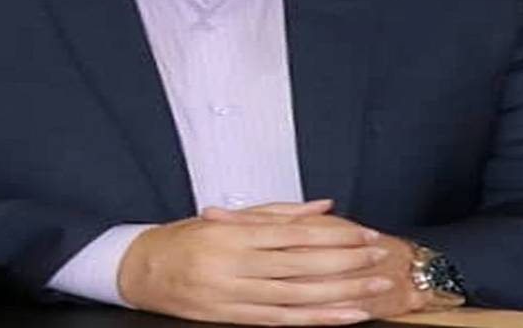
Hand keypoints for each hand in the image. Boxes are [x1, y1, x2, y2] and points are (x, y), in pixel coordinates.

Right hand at [117, 200, 392, 324]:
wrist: (141, 270)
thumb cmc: (184, 240)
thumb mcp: (226, 217)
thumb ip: (277, 213)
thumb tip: (323, 207)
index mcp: (237, 234)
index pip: (296, 234)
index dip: (335, 235)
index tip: (365, 235)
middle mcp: (237, 264)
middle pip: (304, 265)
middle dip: (347, 263)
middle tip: (381, 259)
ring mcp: (236, 294)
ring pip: (299, 295)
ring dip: (342, 293)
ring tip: (375, 287)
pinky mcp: (232, 317)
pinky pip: (283, 320)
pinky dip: (318, 319)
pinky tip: (345, 316)